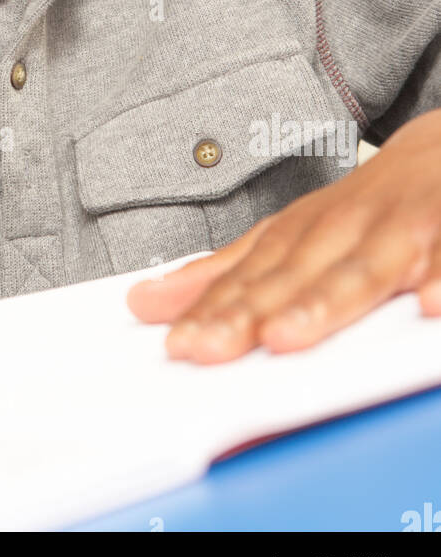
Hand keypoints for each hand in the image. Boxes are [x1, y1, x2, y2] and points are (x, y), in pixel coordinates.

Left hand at [127, 109, 440, 362]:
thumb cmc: (364, 209)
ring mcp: (401, 231)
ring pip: (363, 269)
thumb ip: (224, 274)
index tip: (178, 346)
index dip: (213, 312)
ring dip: (326, 300)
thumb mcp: (290, 234)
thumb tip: (144, 303)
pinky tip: (429, 306)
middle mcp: (345, 229)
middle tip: (211, 348)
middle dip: (253, 311)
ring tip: (287, 335)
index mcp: (303, 234)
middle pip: (295, 275)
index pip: (251, 277)